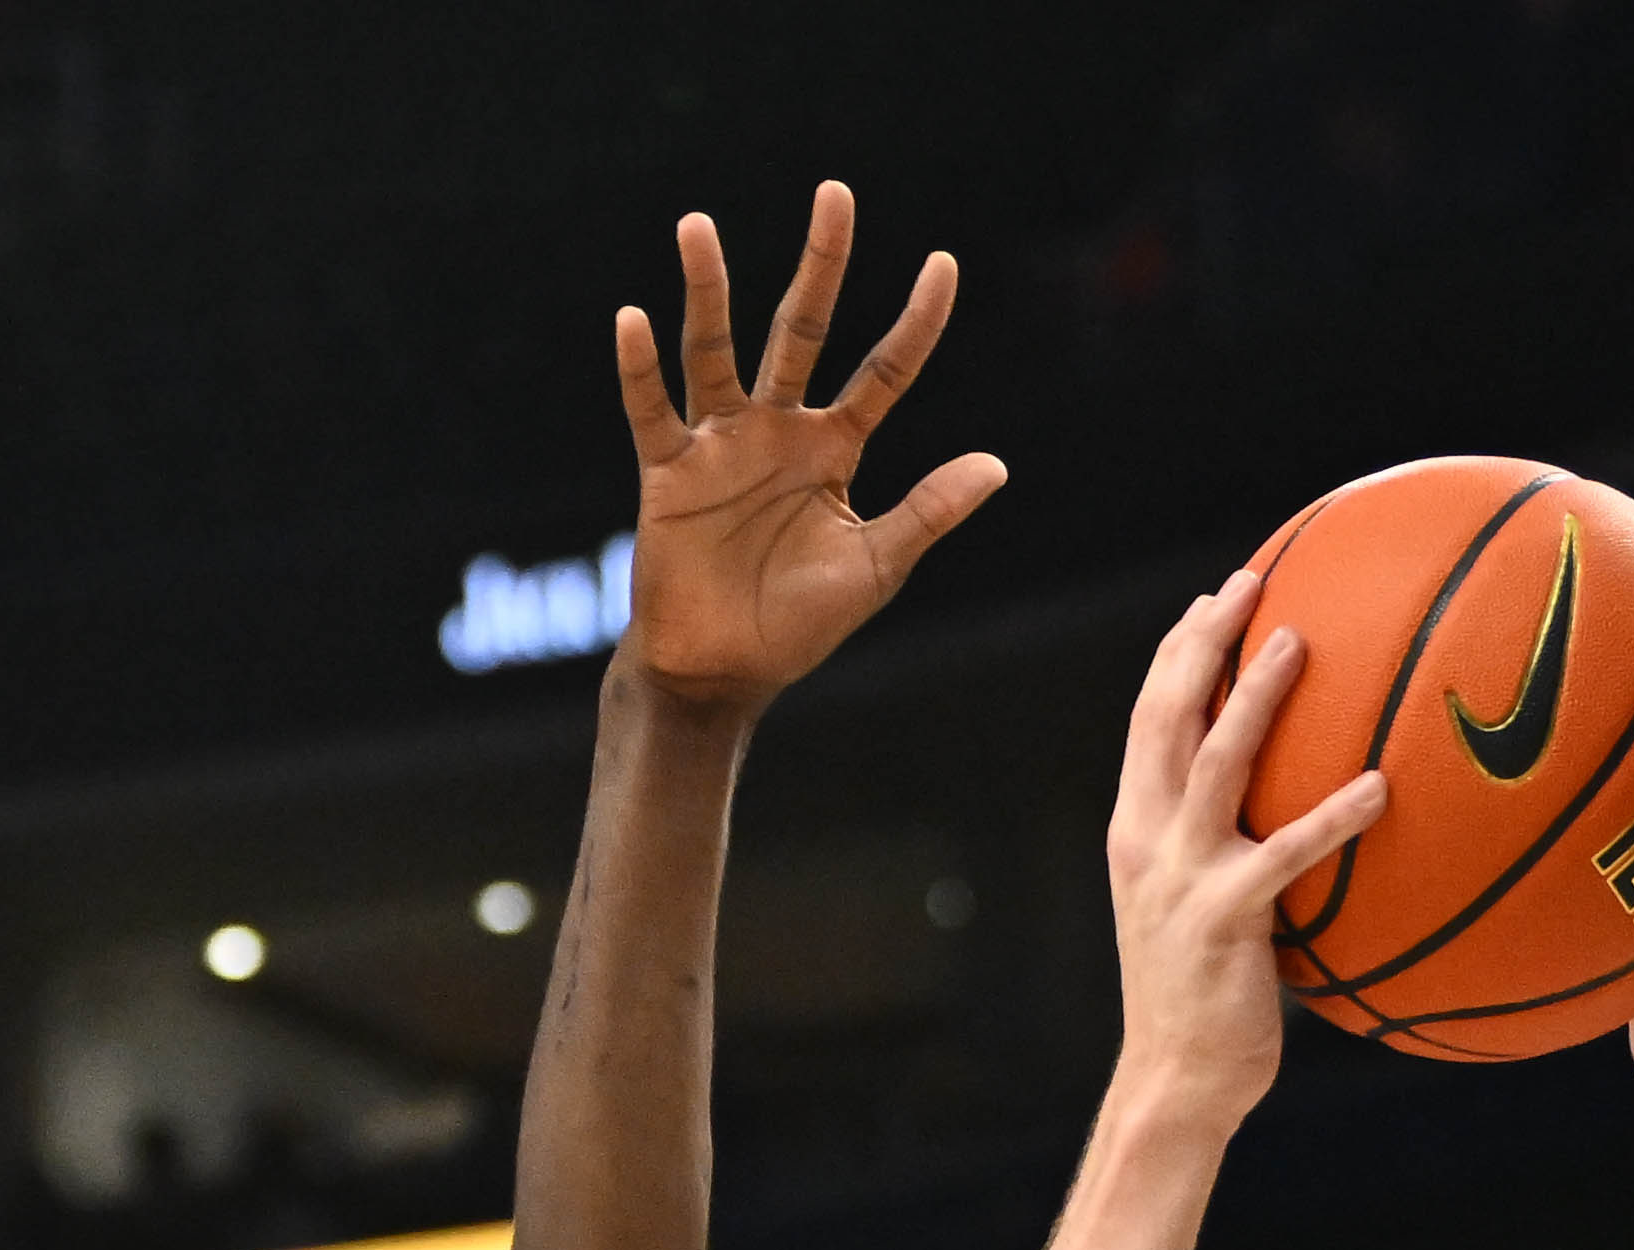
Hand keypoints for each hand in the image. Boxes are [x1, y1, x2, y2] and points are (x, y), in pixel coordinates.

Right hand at [613, 189, 1005, 707]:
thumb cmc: (799, 624)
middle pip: (801, 329)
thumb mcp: (877, 567)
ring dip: (708, 291)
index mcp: (834, 450)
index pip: (885, 371)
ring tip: (698, 226)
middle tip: (836, 193)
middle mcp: (778, 430)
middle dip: (821, 265)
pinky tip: (635, 318)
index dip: (916, 322)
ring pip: (715, 350)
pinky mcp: (668, 472)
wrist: (725, 672)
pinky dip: (640, 370)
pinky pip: (652, 411)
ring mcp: (720, 444)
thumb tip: (998, 465)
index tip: (944, 264)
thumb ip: (929, 511)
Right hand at [1104, 574, 1383, 1124]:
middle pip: (1165, 715)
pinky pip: (1286, 854)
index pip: (1149, 719)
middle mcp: (1147, 839)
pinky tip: (1382, 788)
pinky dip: (1334, 816)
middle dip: (1202, 641)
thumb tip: (1303, 808)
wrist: (1176, 1079)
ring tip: (1298, 642)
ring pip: (1212, 763)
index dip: (1178, 651)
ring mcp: (1180, 876)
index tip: (1216, 597)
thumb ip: (1234, 851)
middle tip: (1251, 582)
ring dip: (1254, 697)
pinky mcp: (1222, 919)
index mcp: (1138, 829)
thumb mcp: (1204, 907)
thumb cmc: (1206, 998)